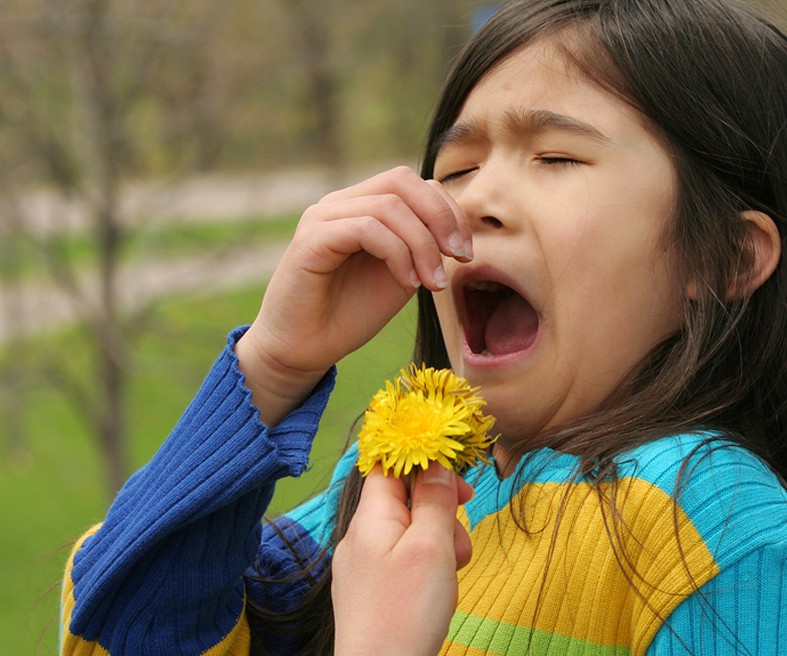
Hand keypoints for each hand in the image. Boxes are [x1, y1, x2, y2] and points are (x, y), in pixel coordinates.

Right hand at [236, 167, 470, 425]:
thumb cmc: (349, 314)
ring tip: (432, 283)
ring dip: (423, 245)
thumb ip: (421, 246)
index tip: (465, 253)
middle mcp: (341, 204)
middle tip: (459, 256)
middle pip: (402, 180)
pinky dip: (397, 253)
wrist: (305, 348)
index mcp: (362, 207)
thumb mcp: (400, 275)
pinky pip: (366, 228)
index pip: (414, 184)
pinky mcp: (312, 240)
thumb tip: (457, 228)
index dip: (449, 212)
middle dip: (441, 216)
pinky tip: (407, 282)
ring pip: (389, 206)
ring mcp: (323, 218)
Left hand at [331, 465, 473, 655]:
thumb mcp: (431, 547)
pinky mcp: (369, 590)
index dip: (423, 465)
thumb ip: (434, 500)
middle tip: (457, 544)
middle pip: (404, 501)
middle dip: (439, 515)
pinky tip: (434, 592)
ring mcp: (362, 565)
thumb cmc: (404, 614)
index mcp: (370, 518)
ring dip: (436, 544)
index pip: (389, 467)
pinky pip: (400, 561)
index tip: (456, 482)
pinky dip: (424, 567)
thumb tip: (436, 463)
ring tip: (448, 575)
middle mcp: (360, 536)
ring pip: (407, 534)